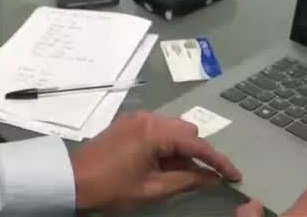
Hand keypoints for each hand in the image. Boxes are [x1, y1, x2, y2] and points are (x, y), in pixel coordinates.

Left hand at [70, 111, 241, 211]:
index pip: (197, 145)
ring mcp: (135, 118)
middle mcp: (147, 118)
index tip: (234, 175)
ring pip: (173, 129)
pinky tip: (165, 164)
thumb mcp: (152, 189)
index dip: (218, 161)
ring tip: (181, 174)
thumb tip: (211, 178)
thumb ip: (186, 180)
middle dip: (199, 153)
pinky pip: (157, 129)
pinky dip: (167, 144)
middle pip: (187, 131)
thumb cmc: (112, 188)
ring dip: (182, 149)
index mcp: (154, 132)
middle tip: (203, 177)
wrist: (72, 180)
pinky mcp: (127, 123)